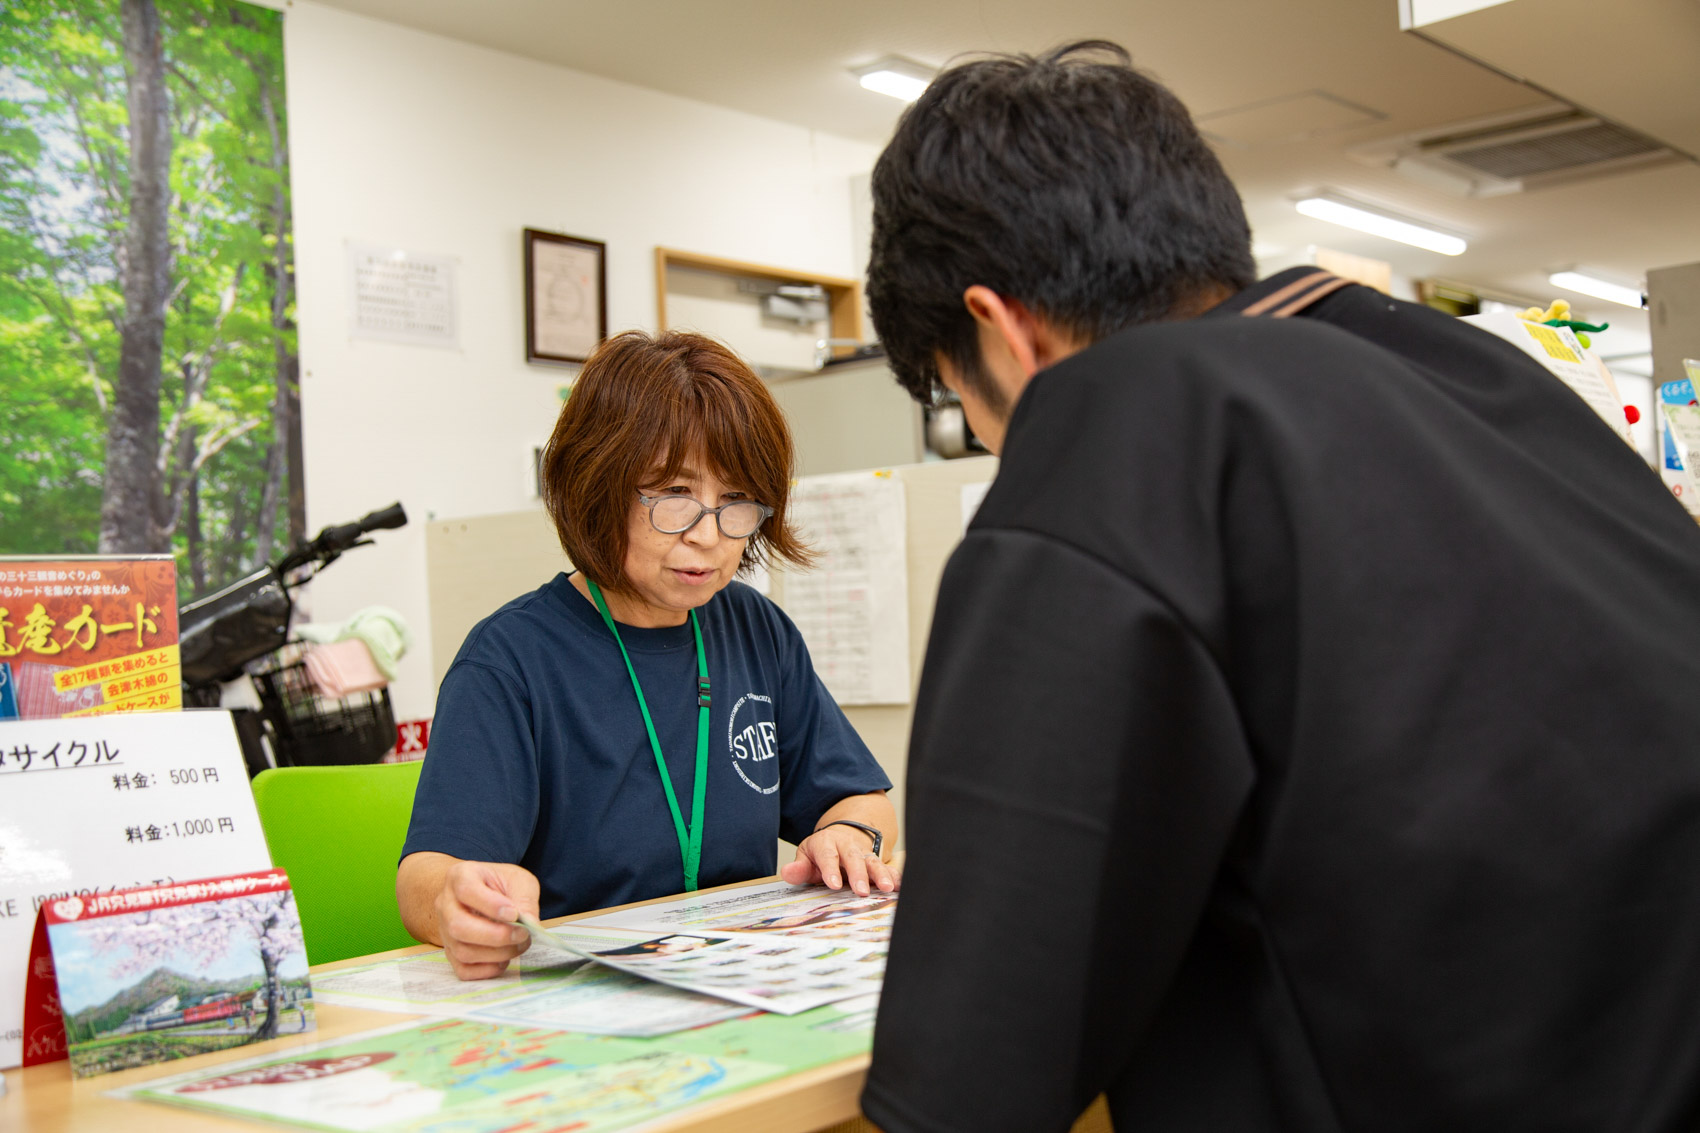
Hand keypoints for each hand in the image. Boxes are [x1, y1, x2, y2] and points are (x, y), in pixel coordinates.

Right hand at [435, 860, 539, 979]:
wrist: (484, 892)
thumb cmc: (500, 884)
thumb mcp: (518, 880)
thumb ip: (525, 899)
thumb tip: (530, 924)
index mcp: (460, 876)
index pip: (466, 890)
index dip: (491, 905)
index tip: (514, 914)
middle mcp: (445, 903)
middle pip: (458, 926)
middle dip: (495, 936)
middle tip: (522, 934)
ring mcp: (444, 930)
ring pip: (462, 951)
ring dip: (496, 954)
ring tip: (519, 945)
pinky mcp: (450, 951)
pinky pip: (462, 969)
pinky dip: (486, 970)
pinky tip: (504, 959)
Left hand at [782, 825, 900, 895]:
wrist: (840, 838)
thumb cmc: (820, 853)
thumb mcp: (806, 857)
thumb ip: (798, 868)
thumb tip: (787, 872)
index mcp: (826, 843)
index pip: (828, 855)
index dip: (831, 869)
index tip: (834, 885)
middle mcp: (847, 845)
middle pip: (853, 858)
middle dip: (858, 874)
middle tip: (861, 891)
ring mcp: (863, 853)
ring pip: (873, 862)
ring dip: (881, 875)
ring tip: (887, 888)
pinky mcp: (877, 861)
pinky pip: (888, 867)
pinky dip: (895, 876)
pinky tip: (901, 886)